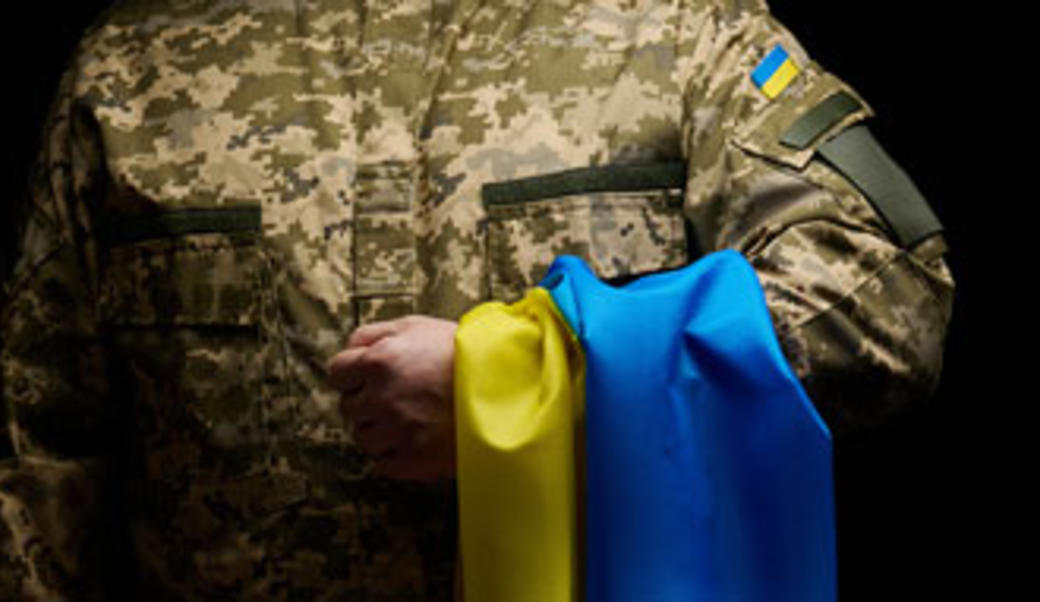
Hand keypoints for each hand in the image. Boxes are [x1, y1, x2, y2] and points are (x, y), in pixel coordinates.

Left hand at [328, 315, 457, 481]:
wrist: (508, 386)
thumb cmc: (463, 351)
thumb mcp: (416, 326)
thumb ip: (373, 334)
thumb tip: (349, 351)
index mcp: (379, 362)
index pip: (337, 373)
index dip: (353, 374)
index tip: (369, 377)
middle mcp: (381, 399)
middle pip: (349, 408)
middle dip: (369, 402)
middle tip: (399, 396)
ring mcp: (397, 432)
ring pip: (364, 438)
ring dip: (381, 430)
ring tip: (412, 418)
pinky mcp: (414, 460)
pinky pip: (384, 463)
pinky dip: (396, 454)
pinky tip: (417, 438)